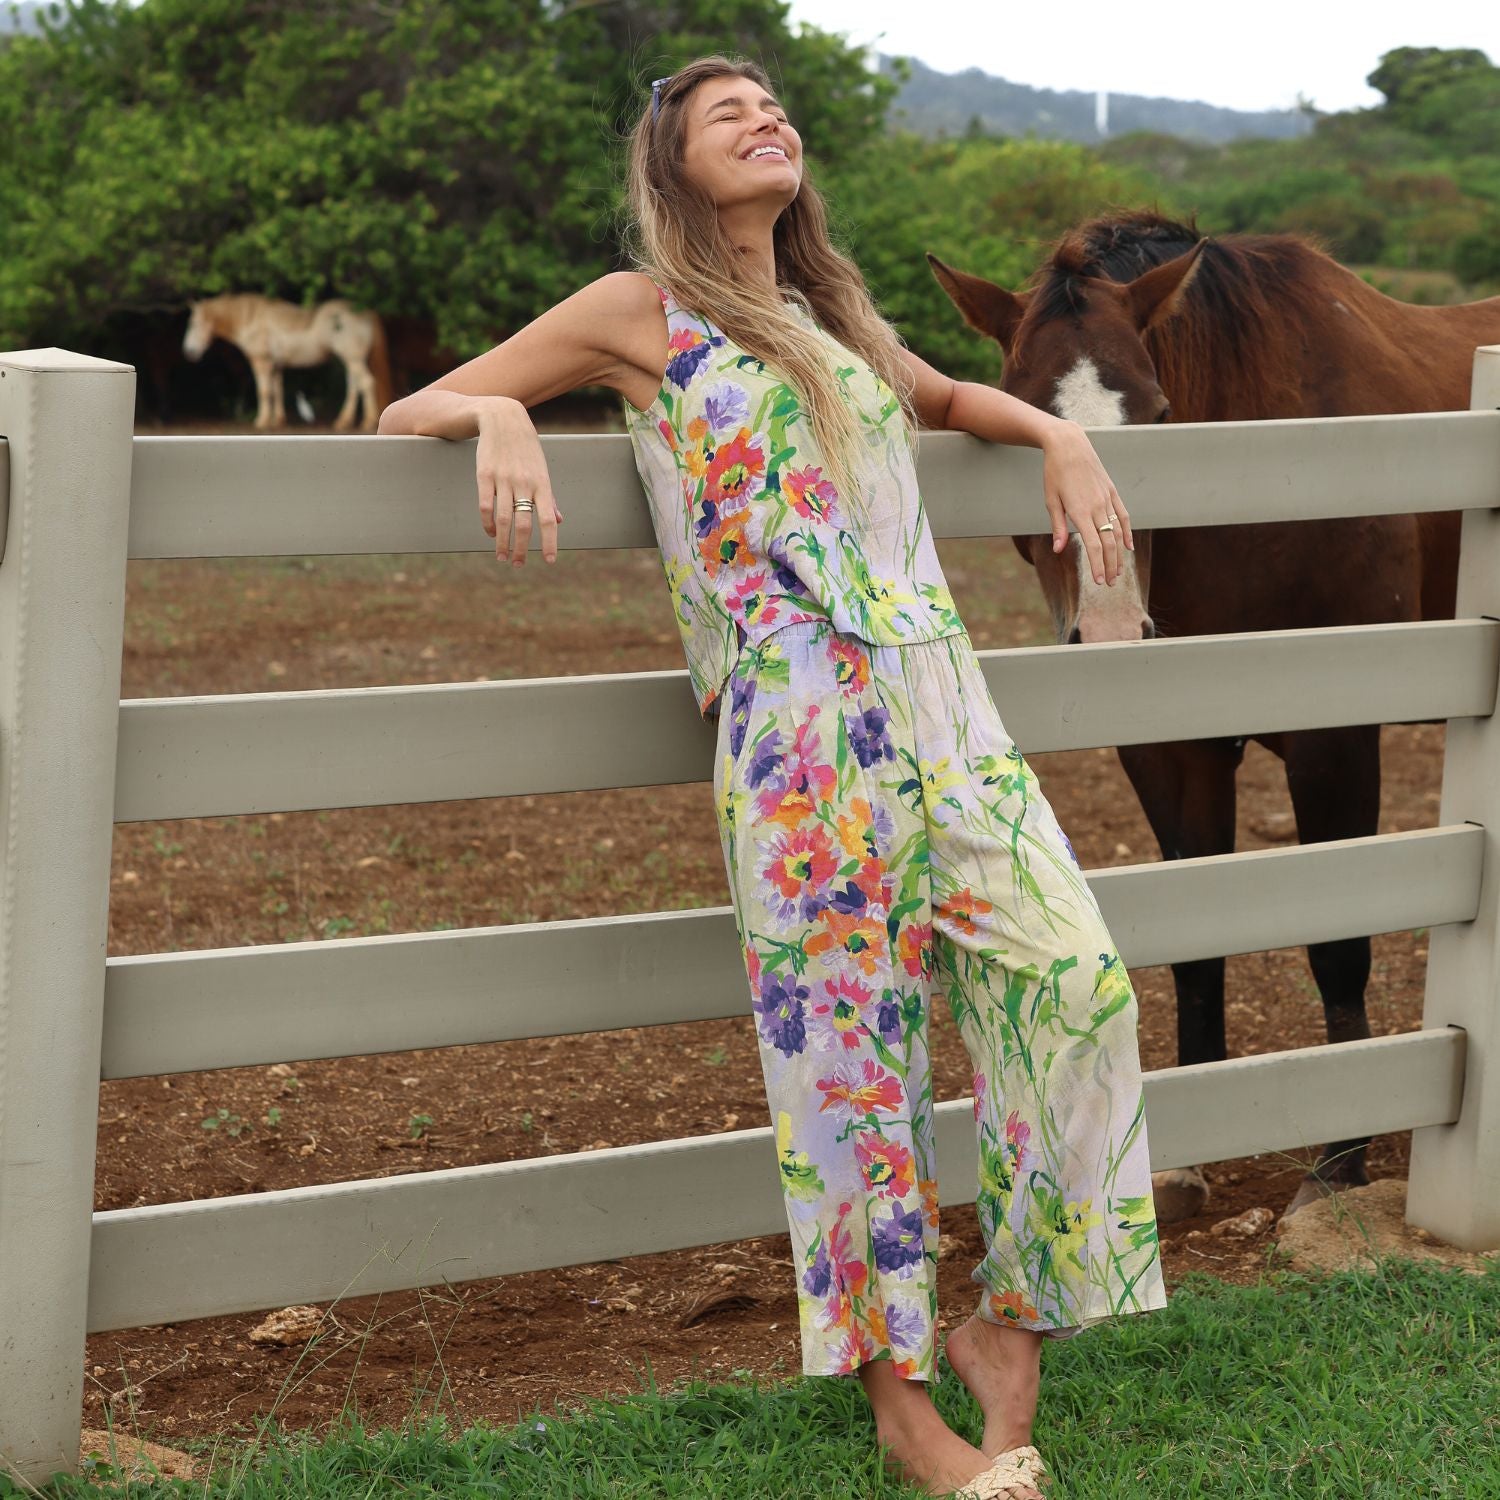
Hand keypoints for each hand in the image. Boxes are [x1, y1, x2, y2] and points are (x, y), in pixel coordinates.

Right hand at [475, 398, 563, 565]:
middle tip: (518, 565)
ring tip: (502, 556)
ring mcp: (504, 479)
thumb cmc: (526, 448)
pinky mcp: (484, 475)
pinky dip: (487, 523)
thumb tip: (559, 521)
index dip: (550, 542)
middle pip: (524, 524)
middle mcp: (524, 483)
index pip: (548, 519)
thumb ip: (549, 497)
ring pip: (503, 519)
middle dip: (521, 549)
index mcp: (542, 484)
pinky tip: (490, 533)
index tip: (549, 561)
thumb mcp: (541, 469)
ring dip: (502, 542)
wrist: (502, 418)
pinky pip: (486, 505)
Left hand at [1040, 420, 1132, 584]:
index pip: (1094, 545)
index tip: (1098, 581)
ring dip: (1119, 555)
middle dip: (1110, 566)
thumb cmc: (1054, 473)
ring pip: (1118, 532)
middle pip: (1109, 543)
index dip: (1097, 565)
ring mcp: (1107, 498)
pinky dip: (1127, 533)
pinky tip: (1128, 547)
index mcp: (1080, 511)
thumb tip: (1058, 550)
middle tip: (1108, 584)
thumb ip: (1057, 527)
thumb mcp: (1051, 500)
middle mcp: (1097, 506)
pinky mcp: (1112, 491)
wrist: (1069, 444)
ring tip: (1117, 572)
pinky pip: (1123, 516)